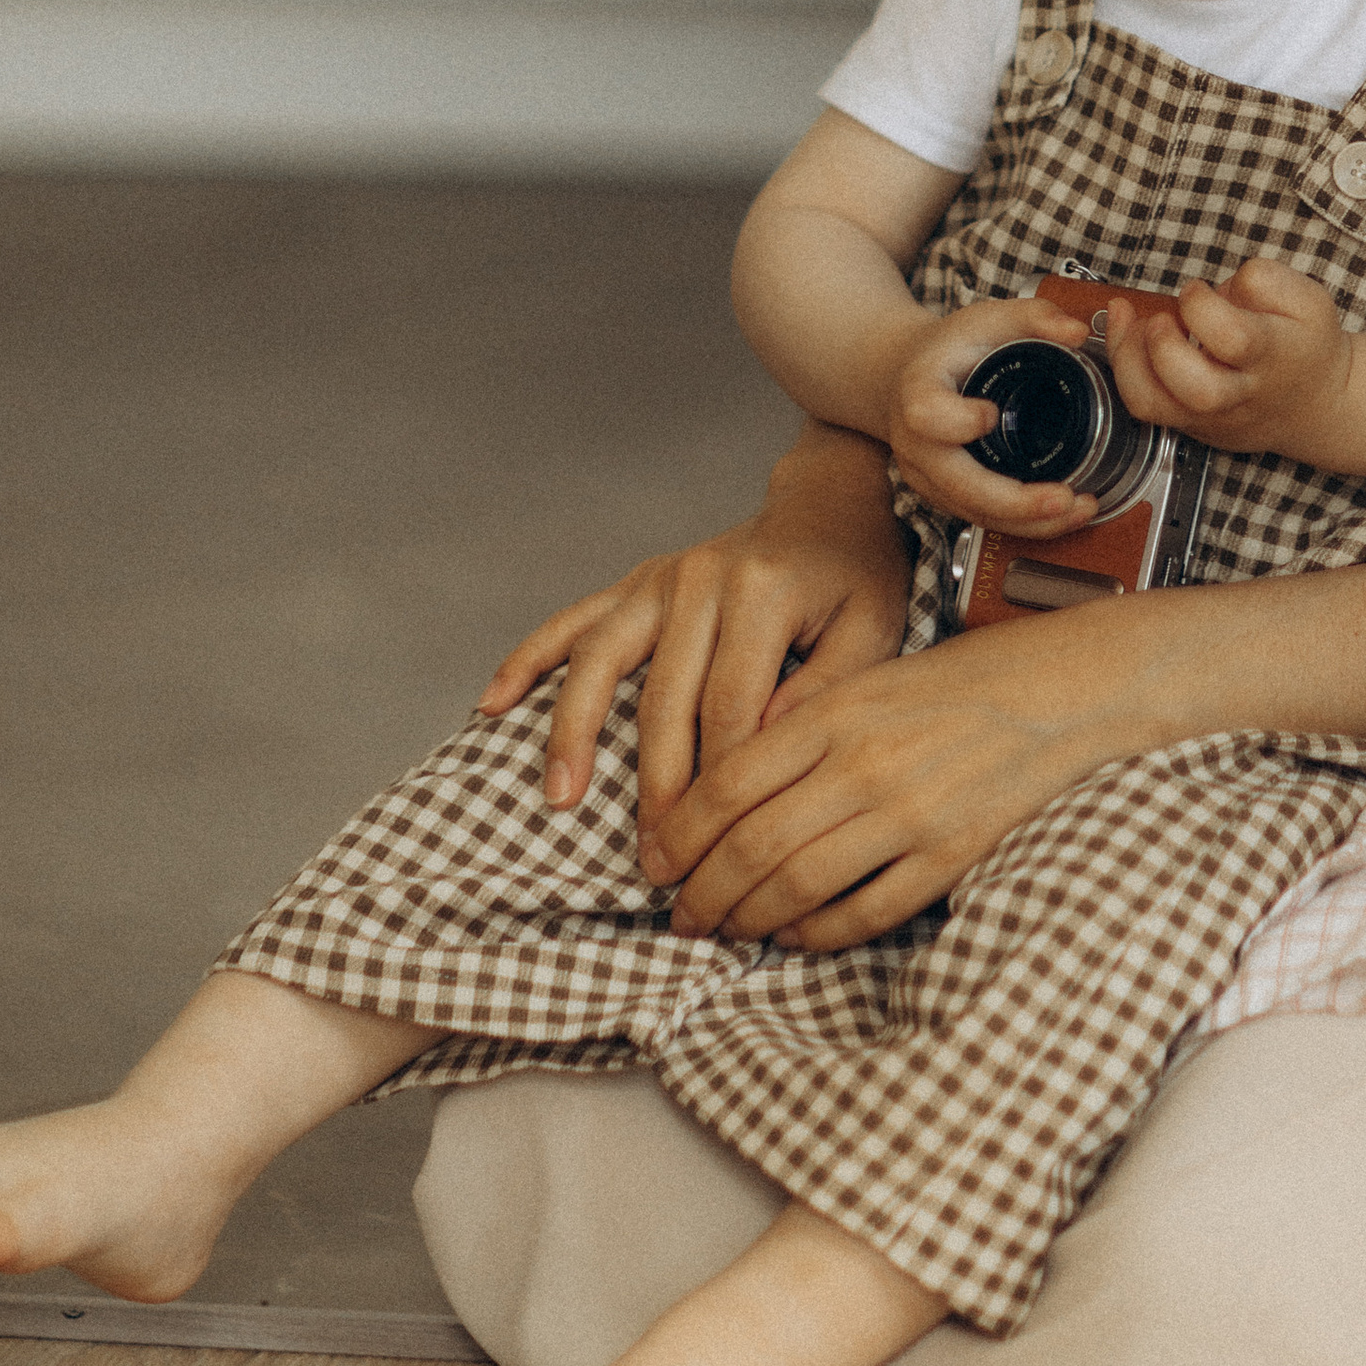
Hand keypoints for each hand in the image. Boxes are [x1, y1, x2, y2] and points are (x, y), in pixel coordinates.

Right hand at [474, 423, 911, 842]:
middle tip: (653, 862)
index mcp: (763, 591)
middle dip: (654, 787)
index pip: (730, 706)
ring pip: (600, 660)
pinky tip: (490, 703)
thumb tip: (765, 749)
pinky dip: (528, 659)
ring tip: (560, 798)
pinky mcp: (638, 581)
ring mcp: (661, 577)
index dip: (719, 782)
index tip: (716, 848)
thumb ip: (826, 690)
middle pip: (664, 698)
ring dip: (574, 731)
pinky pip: (572, 620)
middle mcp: (701, 579)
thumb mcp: (875, 630)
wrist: (831, 503)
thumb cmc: (860, 578)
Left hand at [639, 608, 1124, 947]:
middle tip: (680, 915)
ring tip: (725, 930)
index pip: (728, 783)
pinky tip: (794, 936)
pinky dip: (819, 933)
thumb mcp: (866, 679)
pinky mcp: (952, 855)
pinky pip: (866, 912)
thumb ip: (798, 727)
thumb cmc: (959, 681)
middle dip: (702, 891)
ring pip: (799, 885)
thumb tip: (721, 790)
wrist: (1062, 689)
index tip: (654, 863)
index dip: (678, 833)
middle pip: (752, 845)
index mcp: (838, 710)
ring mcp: (912, 814)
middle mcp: (867, 763)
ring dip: (749, 918)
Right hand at [886, 292, 1112, 538]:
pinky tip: (1063, 516)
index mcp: (919, 391)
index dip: (957, 420)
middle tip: (1064, 497)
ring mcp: (928, 476)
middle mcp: (917, 443)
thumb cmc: (952, 347)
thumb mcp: (988, 318)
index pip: (926, 414)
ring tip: (1080, 509)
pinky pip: (982, 518)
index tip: (990, 414)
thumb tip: (1077, 332)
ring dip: (1029, 520)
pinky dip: (1024, 523)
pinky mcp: (945, 497)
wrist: (909, 376)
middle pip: (957, 484)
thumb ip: (1034, 317)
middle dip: (1014, 500)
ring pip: (974, 512)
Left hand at [1106, 260, 1354, 463]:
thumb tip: (1222, 287)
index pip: (1233, 338)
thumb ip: (1267, 282)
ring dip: (1128, 357)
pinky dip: (1125, 369)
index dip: (1201, 306)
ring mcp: (1211, 416)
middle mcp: (1240, 394)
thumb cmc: (1306, 346)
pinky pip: (1144, 407)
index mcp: (1273, 356)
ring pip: (1155, 404)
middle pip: (1196, 389)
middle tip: (1163, 318)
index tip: (1196, 289)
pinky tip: (1131, 338)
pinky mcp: (1189, 425)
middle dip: (1163, 345)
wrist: (1314, 407)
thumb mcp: (1308, 299)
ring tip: (1132, 322)